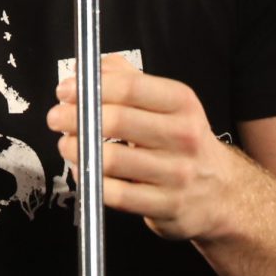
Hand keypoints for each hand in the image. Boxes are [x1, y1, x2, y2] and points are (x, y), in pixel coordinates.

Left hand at [47, 55, 235, 241]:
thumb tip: (86, 68)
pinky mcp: (166, 206)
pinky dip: (90, 180)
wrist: (220, 192)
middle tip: (56, 118)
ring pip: (111, 160)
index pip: (130, 87)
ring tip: (66, 145)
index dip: (90, 86)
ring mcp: (176, 174)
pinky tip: (84, 170)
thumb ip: (127, 78)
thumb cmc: (181, 141)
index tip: (65, 90)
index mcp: (181, 103)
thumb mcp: (167, 104)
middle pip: (117, 121)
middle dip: (75, 118)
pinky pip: (114, 195)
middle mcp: (183, 136)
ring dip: (77, 150)